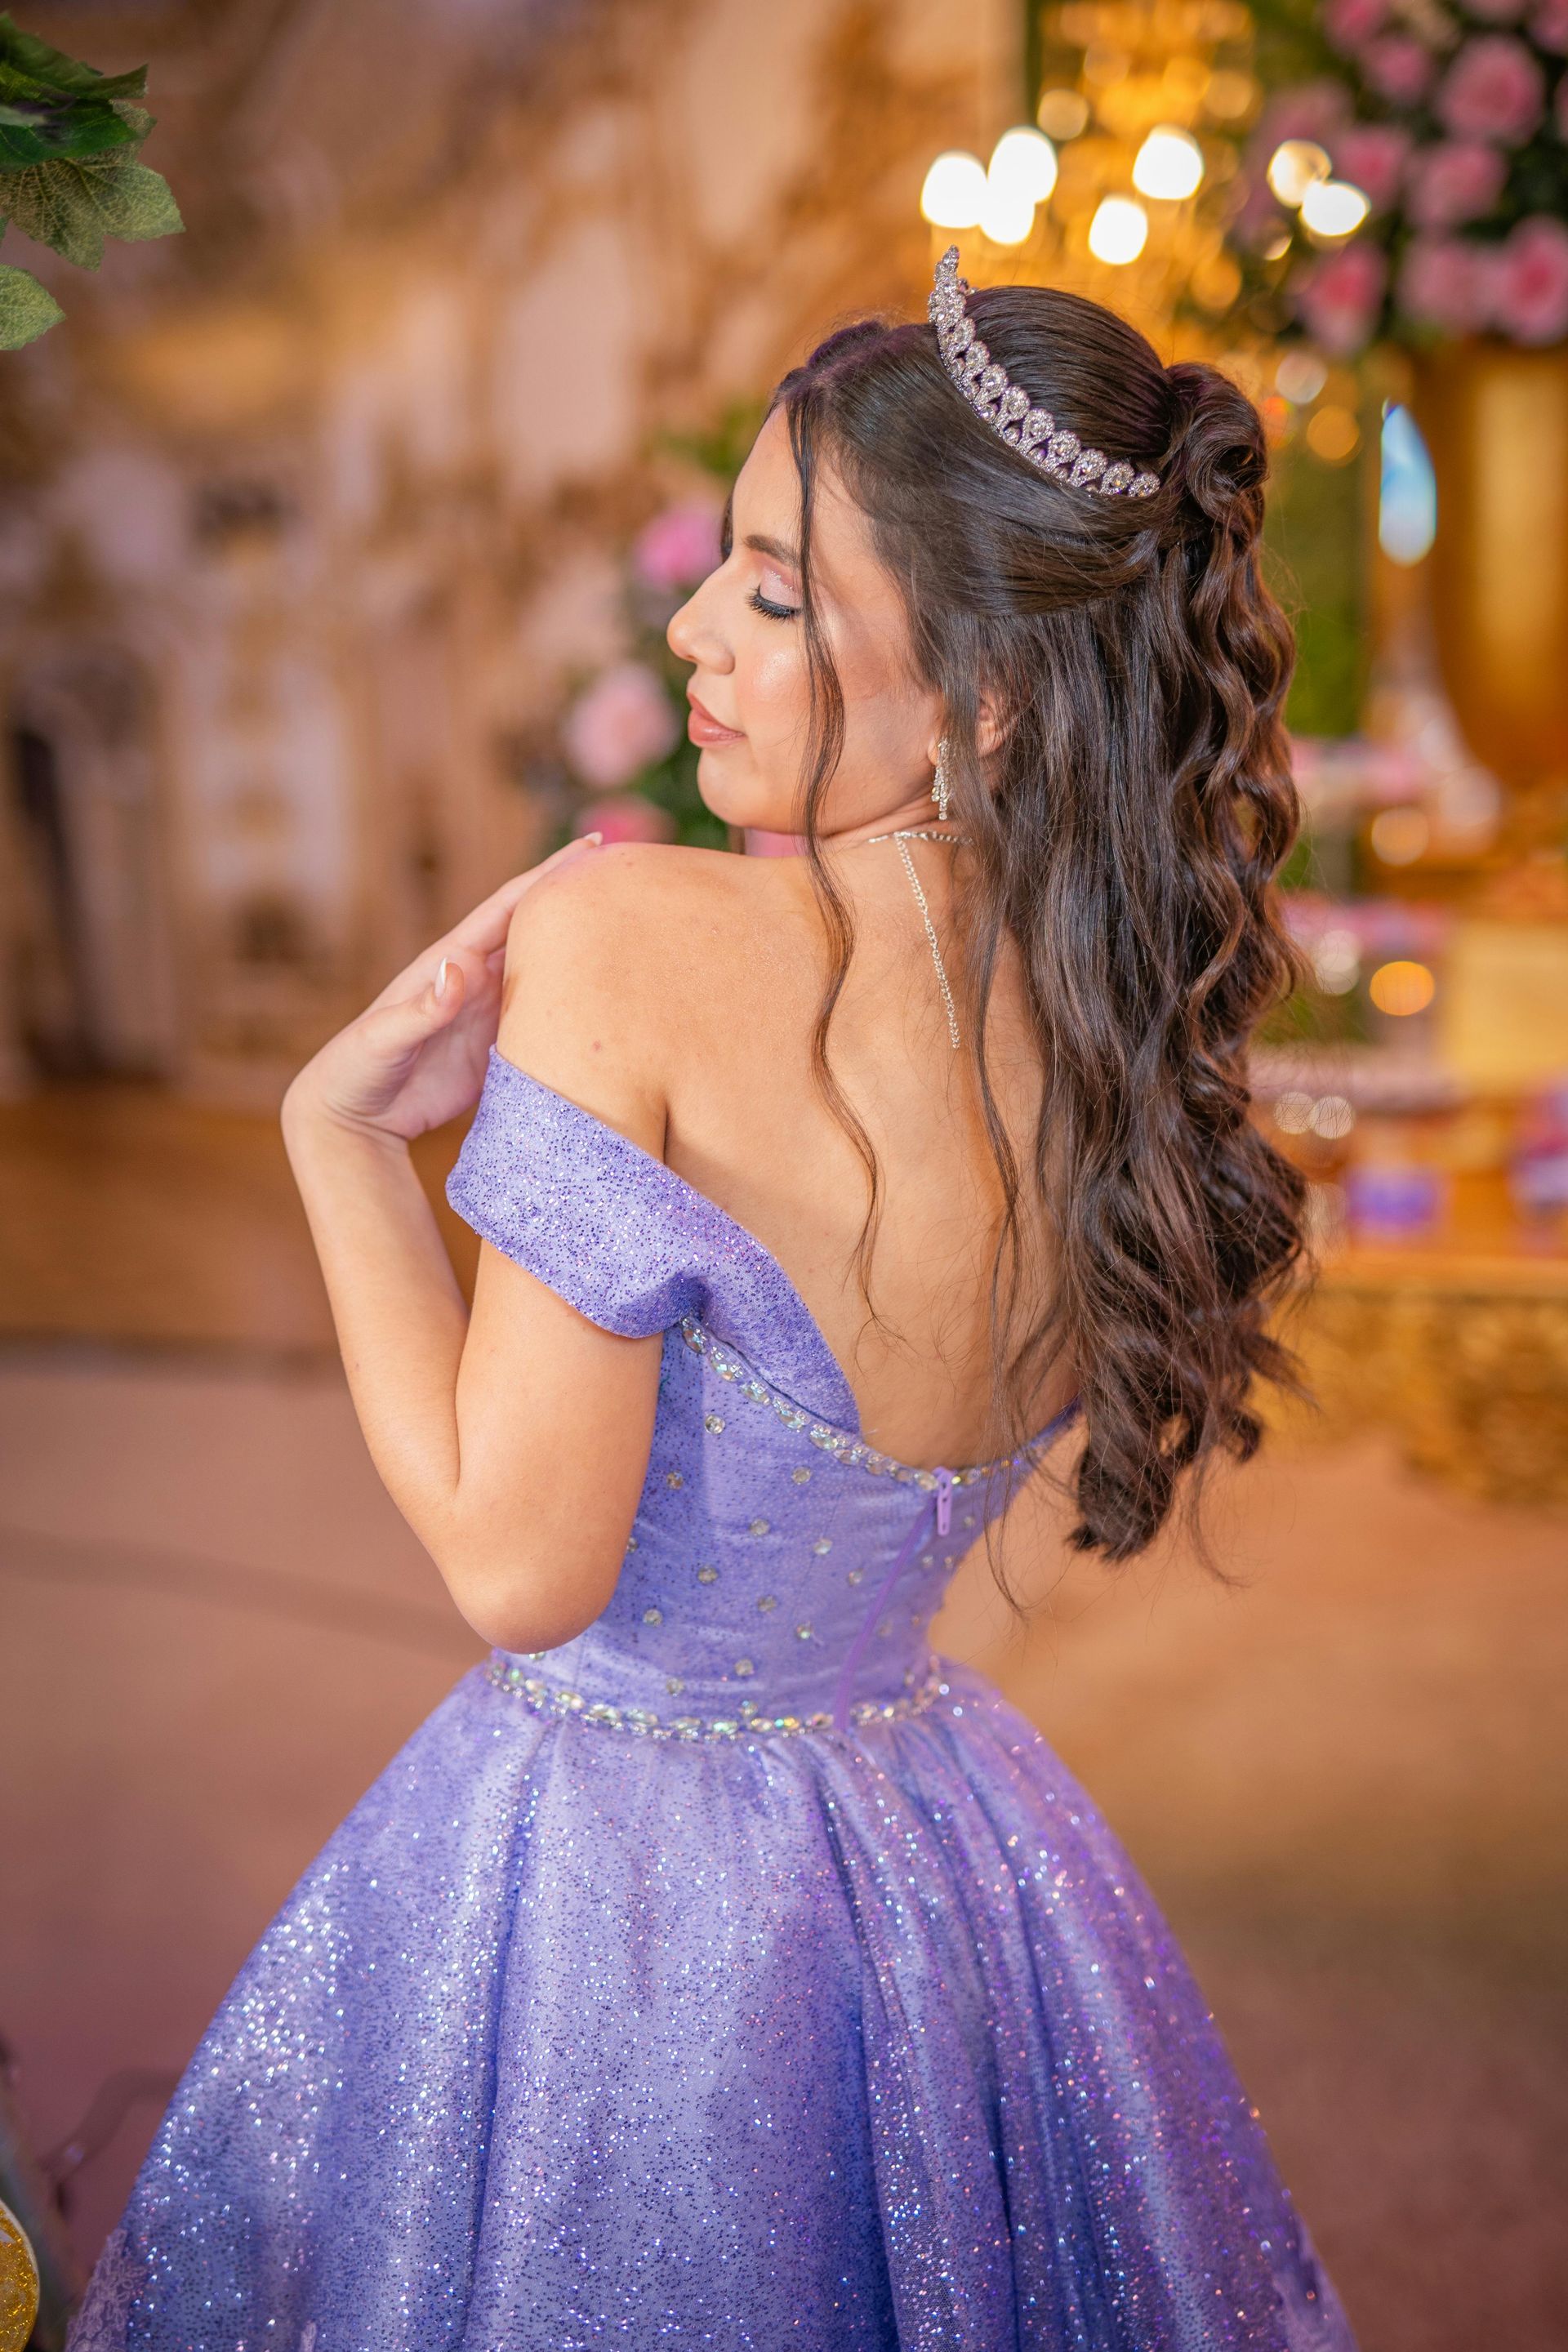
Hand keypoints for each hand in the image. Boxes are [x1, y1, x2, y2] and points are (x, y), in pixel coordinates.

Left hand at [282, 836, 599, 1145]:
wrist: (354, 1116)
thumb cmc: (357, 1069)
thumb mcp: (383, 1038)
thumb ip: (422, 1008)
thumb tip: (462, 965)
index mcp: (450, 961)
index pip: (507, 907)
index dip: (547, 876)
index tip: (590, 847)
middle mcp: (476, 980)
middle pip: (535, 932)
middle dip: (575, 903)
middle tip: (628, 877)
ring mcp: (489, 1013)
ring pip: (545, 974)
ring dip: (581, 954)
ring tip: (630, 931)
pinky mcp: (500, 1051)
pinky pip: (545, 1023)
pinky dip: (574, 1009)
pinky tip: (607, 1002)